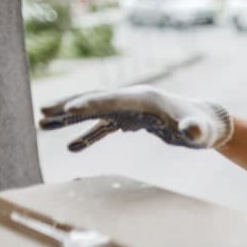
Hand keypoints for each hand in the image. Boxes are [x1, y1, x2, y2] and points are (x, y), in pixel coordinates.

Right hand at [39, 85, 232, 151]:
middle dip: (67, 106)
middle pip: (94, 100)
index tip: (67, 110)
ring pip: (93, 112)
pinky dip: (87, 136)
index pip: (110, 100)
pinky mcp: (129, 121)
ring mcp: (128, 109)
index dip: (89, 104)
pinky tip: (71, 147)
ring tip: (42, 124)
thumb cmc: (203, 127)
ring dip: (69, 119)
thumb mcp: (200, 130)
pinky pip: (103, 127)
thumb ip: (195, 130)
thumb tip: (192, 131)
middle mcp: (131, 99)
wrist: (205, 124)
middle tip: (41, 113)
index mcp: (143, 98)